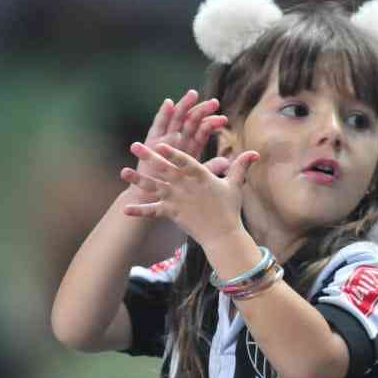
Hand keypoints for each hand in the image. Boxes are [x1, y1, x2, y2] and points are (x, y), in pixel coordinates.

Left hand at [120, 141, 259, 247]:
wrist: (222, 235)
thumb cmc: (229, 209)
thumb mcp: (234, 185)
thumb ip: (240, 166)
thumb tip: (254, 152)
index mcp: (200, 177)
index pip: (185, 161)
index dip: (173, 152)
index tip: (162, 142)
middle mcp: (186, 187)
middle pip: (164, 169)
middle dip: (149, 157)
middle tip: (135, 145)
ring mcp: (177, 200)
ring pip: (154, 188)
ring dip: (138, 180)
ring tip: (123, 171)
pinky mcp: (171, 214)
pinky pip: (152, 212)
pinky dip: (139, 211)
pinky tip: (125, 209)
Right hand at [130, 91, 226, 195]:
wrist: (151, 198)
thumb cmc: (174, 189)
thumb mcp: (195, 179)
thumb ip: (209, 168)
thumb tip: (227, 162)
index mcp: (190, 148)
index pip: (203, 131)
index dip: (213, 123)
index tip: (224, 120)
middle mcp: (179, 141)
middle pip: (192, 121)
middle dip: (202, 110)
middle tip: (214, 103)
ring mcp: (164, 139)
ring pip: (176, 119)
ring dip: (184, 106)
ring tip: (192, 95)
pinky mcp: (151, 141)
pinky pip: (158, 125)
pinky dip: (163, 114)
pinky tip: (169, 104)